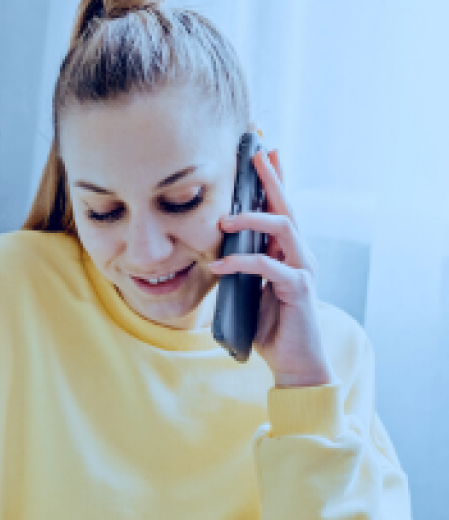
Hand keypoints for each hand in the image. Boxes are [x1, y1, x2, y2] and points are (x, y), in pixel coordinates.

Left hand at [209, 148, 333, 388]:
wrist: (294, 364)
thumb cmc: (271, 329)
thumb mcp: (249, 293)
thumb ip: (241, 271)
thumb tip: (216, 254)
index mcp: (288, 254)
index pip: (280, 210)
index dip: (272, 182)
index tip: (261, 155)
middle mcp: (300, 256)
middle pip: (287, 208)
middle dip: (271, 180)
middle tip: (255, 156)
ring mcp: (303, 270)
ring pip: (284, 228)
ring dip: (252, 219)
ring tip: (223, 222)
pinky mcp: (299, 289)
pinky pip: (269, 266)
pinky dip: (242, 263)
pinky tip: (220, 266)